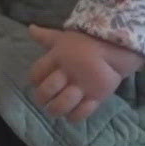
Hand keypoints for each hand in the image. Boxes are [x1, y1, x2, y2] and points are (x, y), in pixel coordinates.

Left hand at [26, 25, 144, 121]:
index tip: (37, 83)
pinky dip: (74, 117)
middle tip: (44, 101)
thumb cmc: (85, 41)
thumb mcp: (63, 37)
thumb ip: (45, 36)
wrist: (114, 45)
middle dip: (42, 98)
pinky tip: (71, 116)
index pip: (37, 73)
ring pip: (62, 104)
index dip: (34, 81)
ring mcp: (82, 85)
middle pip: (47, 90)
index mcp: (56, 57)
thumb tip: (30, 29)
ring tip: (55, 110)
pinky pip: (82, 111)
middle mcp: (67, 72)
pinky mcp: (96, 95)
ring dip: (56, 110)